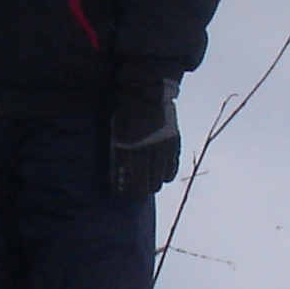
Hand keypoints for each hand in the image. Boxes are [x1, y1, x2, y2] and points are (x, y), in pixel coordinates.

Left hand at [109, 77, 180, 197]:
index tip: (124, 195)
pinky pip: (171, 169)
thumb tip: (122, 176)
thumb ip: (120, 155)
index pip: (127, 181)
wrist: (146, 93)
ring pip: (159, 180)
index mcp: (126, 150)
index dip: (126, 191)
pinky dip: (166, 175)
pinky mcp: (173, 145)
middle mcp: (144, 153)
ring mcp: (160, 149)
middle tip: (137, 194)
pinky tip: (162, 176)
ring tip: (150, 186)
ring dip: (153, 185)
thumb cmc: (126, 113)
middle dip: (139, 192)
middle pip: (144, 185)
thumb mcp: (117, 134)